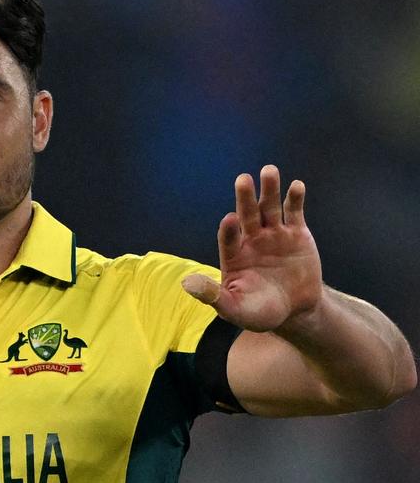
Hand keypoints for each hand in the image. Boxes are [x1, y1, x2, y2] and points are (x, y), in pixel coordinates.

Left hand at [183, 164, 322, 331]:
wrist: (295, 311)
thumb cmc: (259, 312)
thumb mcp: (234, 309)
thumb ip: (213, 296)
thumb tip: (186, 283)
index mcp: (233, 255)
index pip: (228, 238)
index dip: (229, 229)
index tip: (230, 219)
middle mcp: (250, 239)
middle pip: (247, 214)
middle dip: (245, 198)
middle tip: (242, 179)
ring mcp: (273, 234)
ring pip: (269, 208)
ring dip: (269, 190)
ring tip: (269, 171)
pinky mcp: (296, 234)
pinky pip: (294, 213)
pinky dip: (295, 199)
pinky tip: (296, 186)